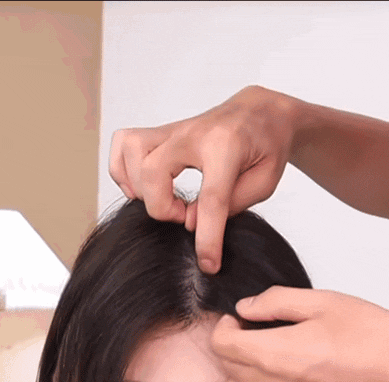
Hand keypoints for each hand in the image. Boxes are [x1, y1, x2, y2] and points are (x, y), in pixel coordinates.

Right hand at [108, 85, 294, 271]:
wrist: (259, 111)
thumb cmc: (266, 147)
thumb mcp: (265, 181)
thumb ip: (232, 204)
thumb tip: (191, 223)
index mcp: (227, 146)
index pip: (211, 198)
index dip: (207, 238)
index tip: (208, 264)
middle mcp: (193, 133)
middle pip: (153, 172)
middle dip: (161, 207)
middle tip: (183, 216)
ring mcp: (173, 129)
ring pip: (131, 152)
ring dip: (138, 187)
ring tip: (162, 201)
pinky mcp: (160, 132)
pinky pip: (123, 145)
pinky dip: (124, 171)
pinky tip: (143, 188)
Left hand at [211, 286, 388, 381]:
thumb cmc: (377, 342)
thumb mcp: (326, 302)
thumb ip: (277, 302)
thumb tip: (247, 307)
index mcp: (275, 354)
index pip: (220, 344)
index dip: (225, 327)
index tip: (239, 322)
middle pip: (224, 372)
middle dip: (233, 351)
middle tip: (255, 340)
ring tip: (259, 373)